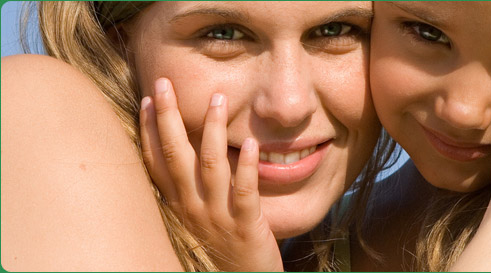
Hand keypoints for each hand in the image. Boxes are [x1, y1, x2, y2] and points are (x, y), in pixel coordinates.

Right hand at [139, 78, 282, 271]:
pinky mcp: (245, 227)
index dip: (150, 130)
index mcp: (177, 205)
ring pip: (211, 168)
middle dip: (170, 118)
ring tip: (218, 99)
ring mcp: (217, 217)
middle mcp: (191, 209)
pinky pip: (244, 193)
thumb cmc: (219, 249)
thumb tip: (186, 152)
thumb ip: (189, 188)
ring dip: (212, 131)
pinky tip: (250, 144)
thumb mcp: (196, 218)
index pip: (156, 162)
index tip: (150, 99)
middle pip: (176, 157)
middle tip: (165, 83)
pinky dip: (246, 167)